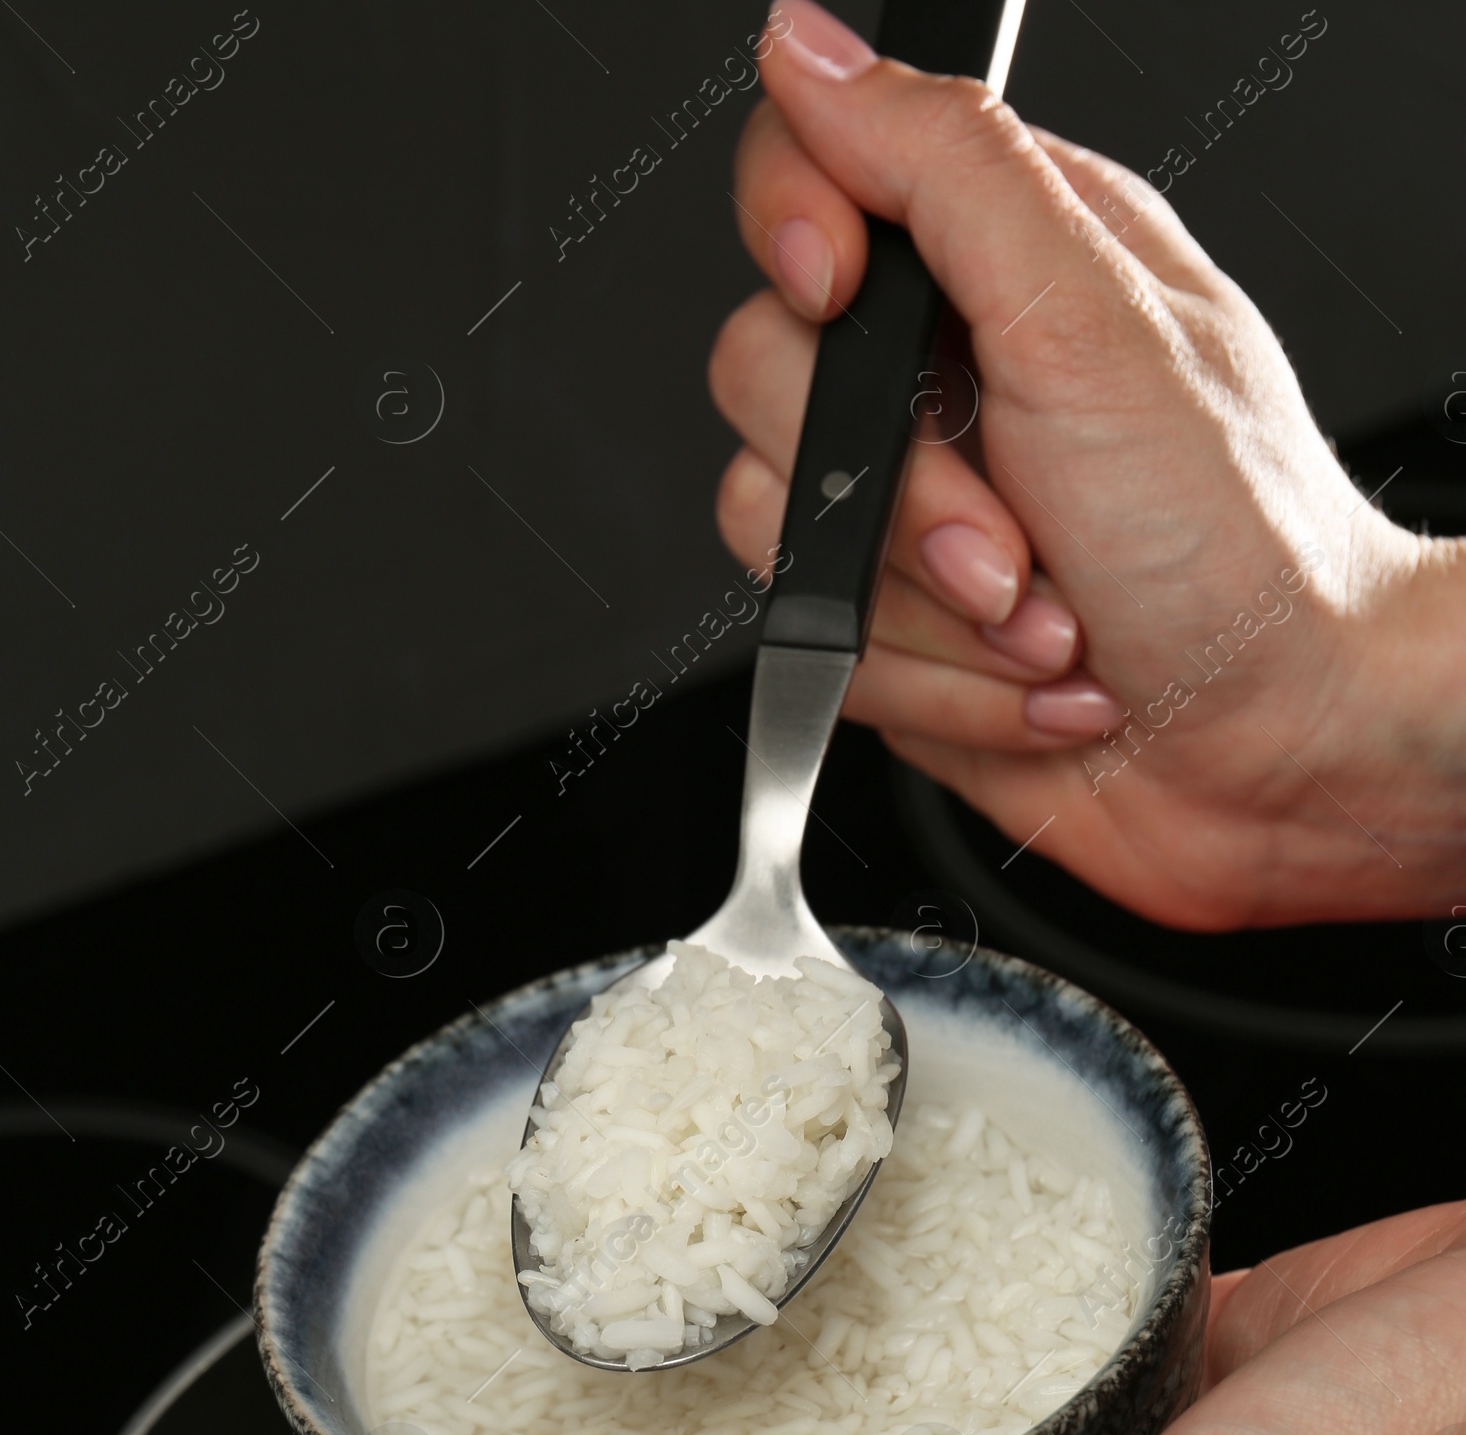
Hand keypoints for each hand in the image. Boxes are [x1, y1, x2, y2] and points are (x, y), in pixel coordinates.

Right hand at [711, 0, 1465, 928]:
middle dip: (899, 493)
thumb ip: (942, 167)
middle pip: (767, 374)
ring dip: (930, 611)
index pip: (806, 178)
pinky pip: (820, 651)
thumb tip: (809, 47)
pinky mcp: (891, 635)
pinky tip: (1037, 681)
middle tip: (1021, 529)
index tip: (844, 299)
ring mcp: (908, 518)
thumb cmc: (1240, 545)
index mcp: (1000, 263)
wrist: (1283, 749)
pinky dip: (938, 688)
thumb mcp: (1093, 320)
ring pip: (777, 533)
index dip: (795, 236)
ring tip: (1050, 620)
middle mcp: (942, 384)